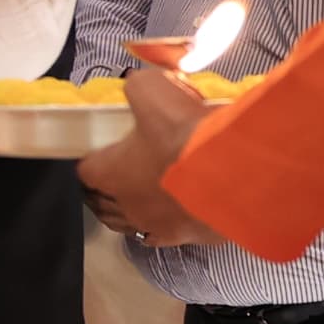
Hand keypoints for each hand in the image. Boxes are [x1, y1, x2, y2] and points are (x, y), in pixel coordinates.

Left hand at [78, 70, 225, 244]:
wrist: (237, 173)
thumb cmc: (186, 135)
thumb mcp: (154, 91)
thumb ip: (139, 86)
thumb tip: (139, 85)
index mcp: (110, 173)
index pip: (86, 170)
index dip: (92, 159)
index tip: (101, 151)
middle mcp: (126, 205)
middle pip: (103, 201)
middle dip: (107, 187)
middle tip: (118, 172)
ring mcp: (154, 226)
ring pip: (129, 223)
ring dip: (130, 207)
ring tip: (138, 195)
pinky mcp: (184, 238)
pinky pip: (161, 236)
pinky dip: (159, 225)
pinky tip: (165, 215)